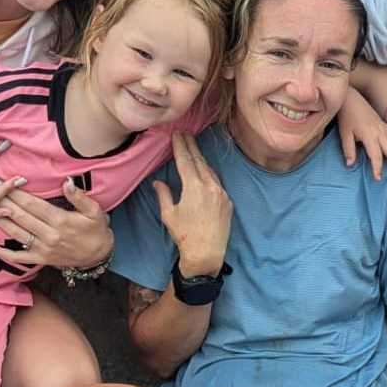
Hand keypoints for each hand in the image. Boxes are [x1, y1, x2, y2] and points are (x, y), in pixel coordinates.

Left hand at [0, 178, 114, 269]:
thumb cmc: (96, 230)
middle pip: (20, 216)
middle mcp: (48, 235)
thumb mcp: (95, 211)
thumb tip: (67, 182)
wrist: (99, 256)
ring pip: (14, 233)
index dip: (14, 192)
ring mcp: (42, 249)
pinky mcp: (39, 260)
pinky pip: (16, 257)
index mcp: (60, 221)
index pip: (32, 204)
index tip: (0, 180)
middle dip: (0, 200)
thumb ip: (79, 197)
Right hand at [153, 134, 231, 275]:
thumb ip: (164, 195)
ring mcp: (221, 193)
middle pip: (199, 161)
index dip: (180, 146)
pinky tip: (204, 172)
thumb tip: (158, 182)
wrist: (207, 253)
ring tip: (193, 150)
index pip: (186, 160)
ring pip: (210, 171)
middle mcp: (210, 186)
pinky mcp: (228, 202)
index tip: (176, 134)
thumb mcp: (169, 214)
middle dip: (191, 146)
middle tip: (185, 133)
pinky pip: (217, 182)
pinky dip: (209, 175)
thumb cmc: (184, 235)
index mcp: (194, 187)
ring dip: (201, 159)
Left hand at [338, 88, 386, 180]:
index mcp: (369, 136)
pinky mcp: (383, 123)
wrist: (351, 99)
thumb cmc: (347, 116)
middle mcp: (379, 132)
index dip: (377, 168)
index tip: (378, 178)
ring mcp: (383, 127)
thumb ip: (348, 150)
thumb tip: (350, 165)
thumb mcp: (345, 134)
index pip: (376, 156)